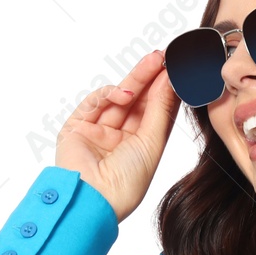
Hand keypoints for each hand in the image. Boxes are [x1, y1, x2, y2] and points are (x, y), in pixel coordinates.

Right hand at [54, 48, 179, 223]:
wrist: (93, 197)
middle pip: (138, 100)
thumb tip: (171, 82)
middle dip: (151, 77)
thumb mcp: (151, 143)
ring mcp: (98, 130)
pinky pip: (95, 102)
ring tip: (153, 63)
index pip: (155, 111)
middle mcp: (120, 137)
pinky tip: (126, 93)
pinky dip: (110, 94)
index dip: (165, 90)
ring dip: (136, 79)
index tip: (177, 70)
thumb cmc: (126, 181)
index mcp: (141, 146)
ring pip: (118, 97)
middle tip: (164, 57)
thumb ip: (160, 111)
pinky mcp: (78, 126)